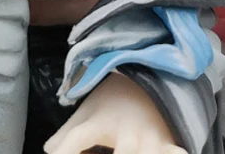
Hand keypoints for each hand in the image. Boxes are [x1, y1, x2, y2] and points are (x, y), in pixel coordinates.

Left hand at [43, 72, 187, 153]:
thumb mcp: (88, 113)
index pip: (77, 138)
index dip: (65, 152)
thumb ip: (66, 134)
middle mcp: (127, 132)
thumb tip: (47, 150)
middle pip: (126, 152)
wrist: (148, 77)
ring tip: (132, 153)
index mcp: (100, 122)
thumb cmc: (113, 102)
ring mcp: (151, 140)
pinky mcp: (171, 145)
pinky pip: (177, 153)